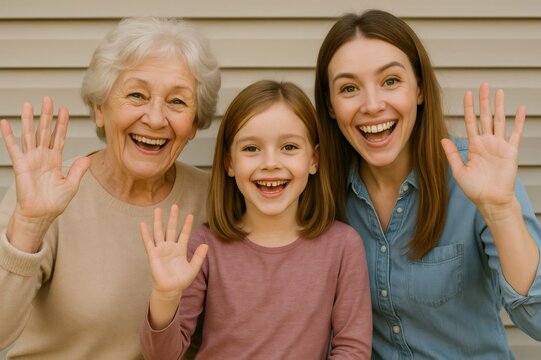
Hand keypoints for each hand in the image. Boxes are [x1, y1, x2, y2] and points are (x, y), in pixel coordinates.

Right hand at [0, 97, 89, 250]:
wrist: (42, 214)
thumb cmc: (55, 202)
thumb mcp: (71, 184)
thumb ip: (78, 170)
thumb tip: (87, 158)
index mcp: (55, 159)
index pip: (59, 137)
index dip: (61, 124)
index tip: (65, 109)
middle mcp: (43, 156)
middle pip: (45, 131)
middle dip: (46, 115)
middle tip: (47, 98)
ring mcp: (31, 159)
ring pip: (30, 135)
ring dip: (29, 120)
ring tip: (29, 104)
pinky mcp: (20, 164)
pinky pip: (13, 147)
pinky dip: (8, 135)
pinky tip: (5, 122)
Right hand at [141, 204, 207, 297]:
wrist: (170, 290)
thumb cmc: (181, 280)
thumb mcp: (193, 267)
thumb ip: (199, 256)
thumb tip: (206, 245)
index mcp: (180, 249)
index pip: (184, 234)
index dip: (187, 225)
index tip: (190, 215)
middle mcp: (170, 247)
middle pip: (171, 229)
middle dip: (173, 218)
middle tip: (175, 206)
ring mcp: (161, 250)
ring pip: (159, 232)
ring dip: (158, 221)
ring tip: (158, 209)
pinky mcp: (153, 255)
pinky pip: (148, 242)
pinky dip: (145, 234)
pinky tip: (143, 224)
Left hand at [441, 83, 523, 212]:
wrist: (491, 200)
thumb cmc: (475, 189)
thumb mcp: (459, 171)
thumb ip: (452, 154)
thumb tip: (443, 139)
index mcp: (474, 146)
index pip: (470, 122)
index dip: (469, 108)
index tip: (467, 94)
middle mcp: (487, 142)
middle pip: (485, 117)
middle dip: (484, 101)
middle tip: (483, 84)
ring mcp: (499, 145)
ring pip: (499, 121)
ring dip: (499, 106)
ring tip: (498, 91)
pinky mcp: (511, 151)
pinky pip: (515, 133)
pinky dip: (518, 121)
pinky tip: (519, 109)